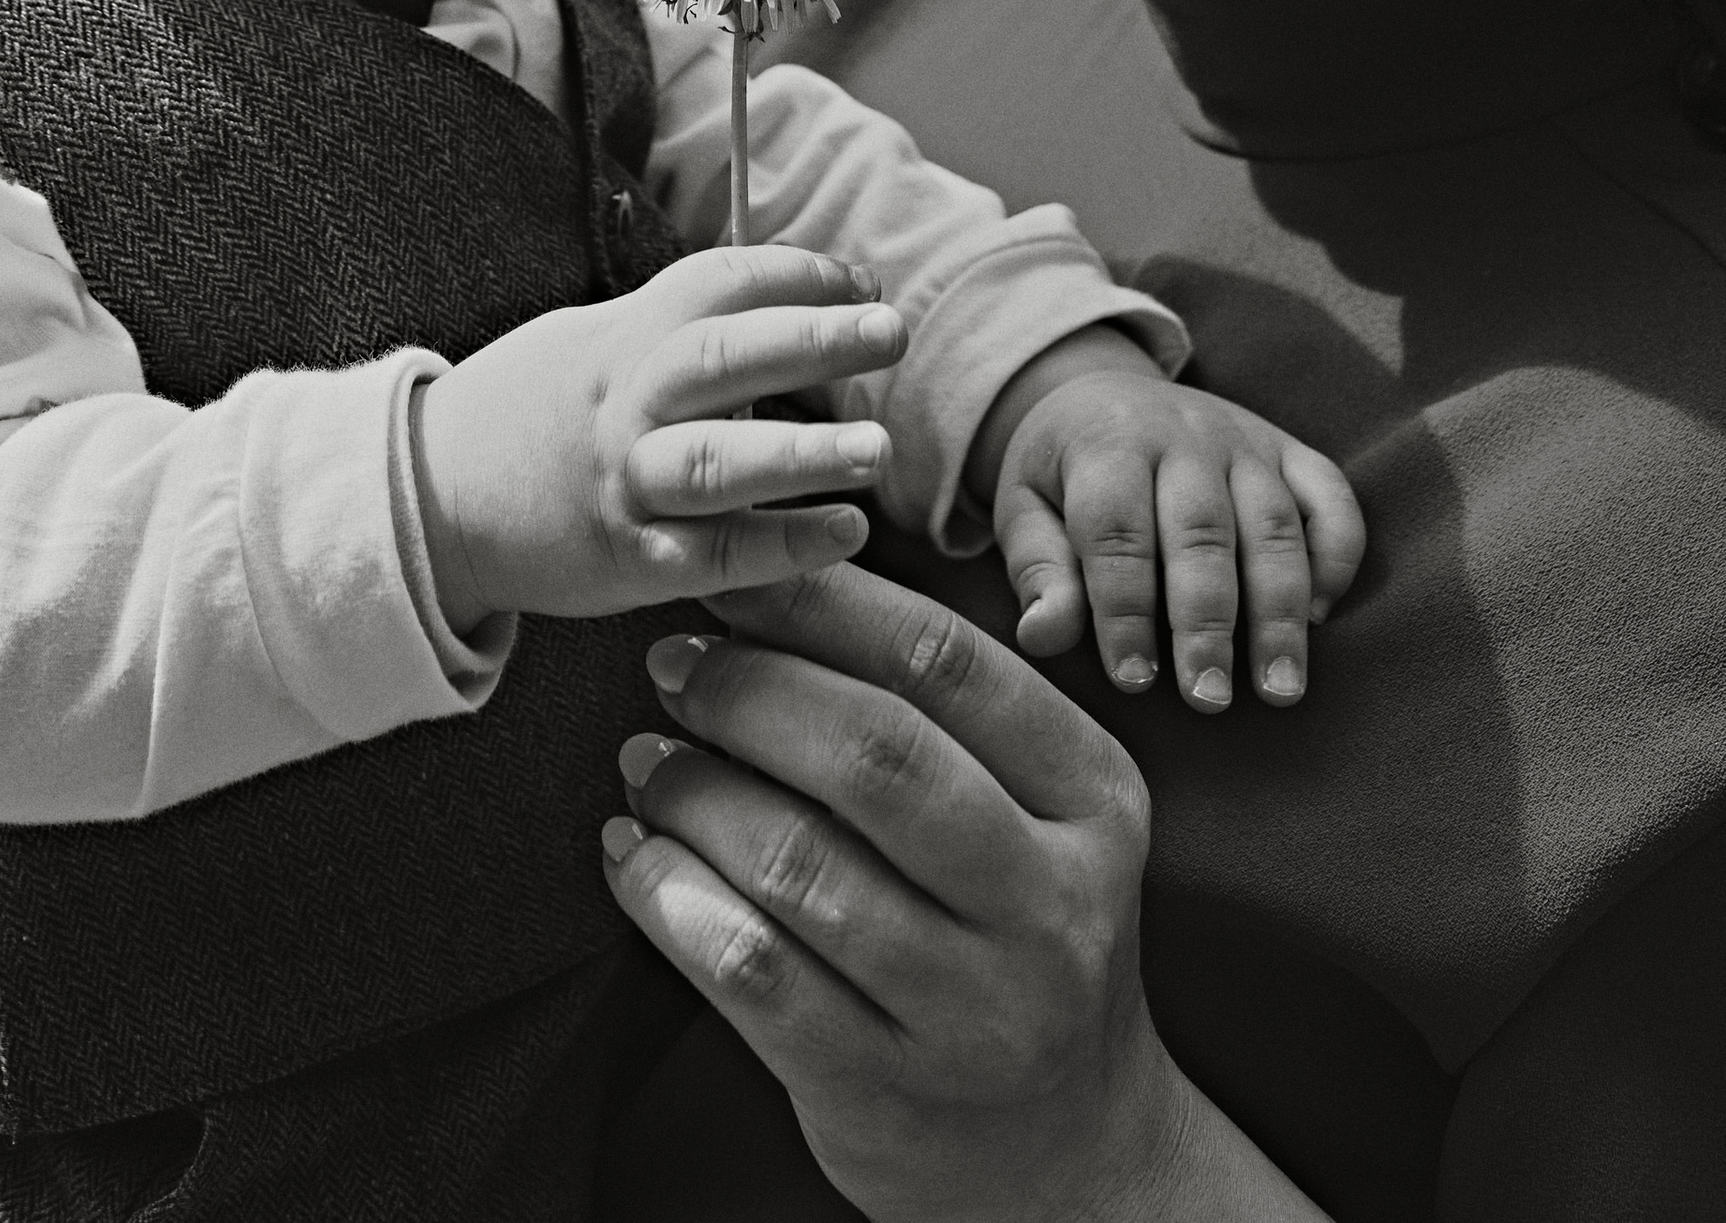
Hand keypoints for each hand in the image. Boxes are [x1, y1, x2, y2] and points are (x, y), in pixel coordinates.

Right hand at [408, 246, 904, 634]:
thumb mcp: (597, 342)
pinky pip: (709, 556)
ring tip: (877, 447)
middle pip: (723, 358)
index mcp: (624, 336)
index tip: (864, 280)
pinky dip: (779, 547)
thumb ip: (684, 328)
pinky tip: (843, 534)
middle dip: (811, 340)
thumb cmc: (536, 412)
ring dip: (800, 451)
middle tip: (892, 331)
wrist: (430, 498)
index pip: (715, 284)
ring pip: (715, 461)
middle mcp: (626, 402)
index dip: (794, 275)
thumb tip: (798, 299)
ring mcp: (624, 483)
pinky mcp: (624, 562)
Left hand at [601, 567, 1329, 1221]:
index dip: (818, 602)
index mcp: (1093, 799)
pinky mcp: (885, 1089)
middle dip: (747, 692)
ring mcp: (974, 1009)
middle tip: (671, 663)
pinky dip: (669, 899)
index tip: (727, 577)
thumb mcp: (1032, 811)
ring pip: (801, 866)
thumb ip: (935, 707)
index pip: (944, 662)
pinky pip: (752, 973)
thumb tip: (765, 580)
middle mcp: (1050, 904)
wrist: (1065, 1150)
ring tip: (646, 758)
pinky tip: (632, 855)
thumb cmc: (1014, 927)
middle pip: (874, 755)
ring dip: (695, 794)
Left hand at [969, 331, 1365, 710]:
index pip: (1118, 531)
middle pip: (1201, 530)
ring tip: (1279, 689)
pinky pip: (1330, 495)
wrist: (1107, 391)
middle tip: (1210, 699)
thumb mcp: (1026, 510)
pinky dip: (1337, 554)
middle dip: (1207, 621)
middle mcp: (1182, 434)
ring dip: (1279, 609)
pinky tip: (1321, 616)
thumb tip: (1041, 636)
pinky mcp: (1291, 449)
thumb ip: (1039, 571)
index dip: (1125, 610)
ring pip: (1272, 522)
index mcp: (1107, 443)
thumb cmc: (1065, 475)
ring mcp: (1245, 439)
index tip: (1135, 681)